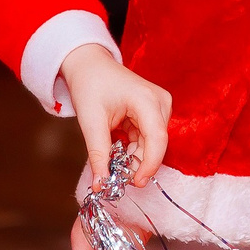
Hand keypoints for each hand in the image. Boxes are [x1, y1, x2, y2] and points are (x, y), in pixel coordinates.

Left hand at [62, 45, 170, 190]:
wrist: (90, 65)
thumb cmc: (90, 85)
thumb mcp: (91, 121)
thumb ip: (98, 154)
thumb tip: (102, 184)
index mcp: (147, 99)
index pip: (157, 139)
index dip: (149, 165)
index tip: (135, 184)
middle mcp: (160, 102)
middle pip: (156, 144)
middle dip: (138, 164)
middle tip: (117, 178)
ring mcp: (160, 107)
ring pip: (153, 144)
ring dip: (135, 158)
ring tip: (113, 162)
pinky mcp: (154, 112)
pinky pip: (148, 139)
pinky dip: (134, 149)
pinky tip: (118, 150)